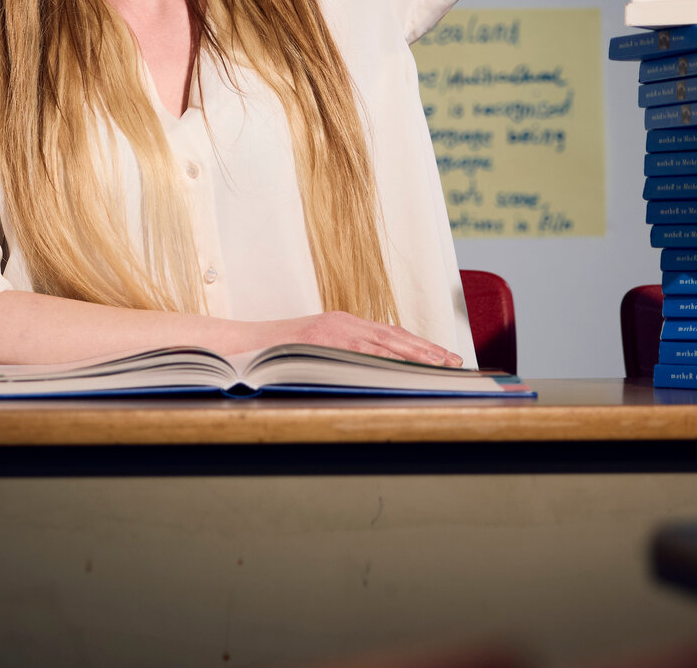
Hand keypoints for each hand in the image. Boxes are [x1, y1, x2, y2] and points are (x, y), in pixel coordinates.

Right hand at [226, 310, 465, 367]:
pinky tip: (405, 367)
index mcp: (342, 325)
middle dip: (427, 350)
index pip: (389, 333)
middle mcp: (341, 323)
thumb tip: (369, 373)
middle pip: (394, 336)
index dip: (418, 345)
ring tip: (440, 365)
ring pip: (383, 342)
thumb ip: (341, 356)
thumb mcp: (315, 352)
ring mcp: (331, 330)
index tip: (443, 357)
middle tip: (455, 363)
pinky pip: (358, 351)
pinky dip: (385, 359)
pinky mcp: (320, 339)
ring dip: (415, 354)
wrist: (241, 345)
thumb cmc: (277, 355)